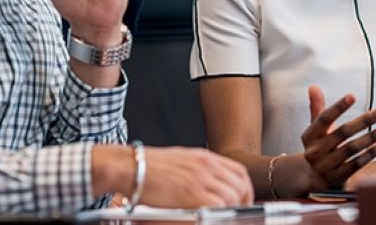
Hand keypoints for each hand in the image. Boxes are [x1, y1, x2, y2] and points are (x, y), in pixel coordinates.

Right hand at [138, 147, 253, 207]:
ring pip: (232, 197)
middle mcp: (206, 165)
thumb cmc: (147, 167)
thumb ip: (198, 170)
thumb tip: (209, 185)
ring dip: (230, 210)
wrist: (130, 166)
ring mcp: (200, 178)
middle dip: (243, 202)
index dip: (244, 189)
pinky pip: (218, 206)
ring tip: (222, 217)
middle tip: (236, 214)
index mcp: (204, 157)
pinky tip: (210, 217)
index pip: (238, 172)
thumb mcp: (179, 161)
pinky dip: (219, 214)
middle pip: (240, 185)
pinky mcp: (192, 193)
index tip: (242, 201)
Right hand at [298, 85, 375, 191]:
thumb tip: (313, 87)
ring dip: (372, 137)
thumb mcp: (315, 129)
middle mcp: (316, 151)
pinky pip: (356, 164)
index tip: (352, 96)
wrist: (311, 177)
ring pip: (352, 149)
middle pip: (342, 133)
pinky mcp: (338, 178)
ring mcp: (326, 166)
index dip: (338, 107)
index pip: (324, 119)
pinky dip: (370, 154)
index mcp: (310, 136)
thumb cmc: (318, 147)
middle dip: (364, 121)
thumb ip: (317, 108)